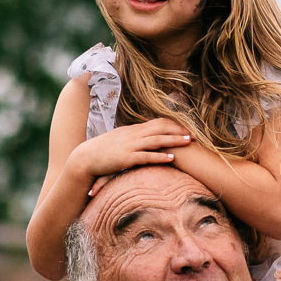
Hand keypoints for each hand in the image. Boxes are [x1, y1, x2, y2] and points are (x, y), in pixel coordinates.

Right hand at [67, 119, 191, 182]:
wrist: (86, 157)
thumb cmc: (104, 150)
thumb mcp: (121, 140)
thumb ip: (134, 138)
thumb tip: (146, 138)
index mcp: (133, 130)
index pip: (157, 122)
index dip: (173, 124)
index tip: (186, 128)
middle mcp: (133, 135)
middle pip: (160, 128)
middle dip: (178, 130)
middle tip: (194, 134)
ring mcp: (130, 146)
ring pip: (156, 140)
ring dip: (174, 141)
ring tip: (189, 142)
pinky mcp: (126, 158)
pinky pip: (146, 156)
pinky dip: (160, 156)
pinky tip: (172, 158)